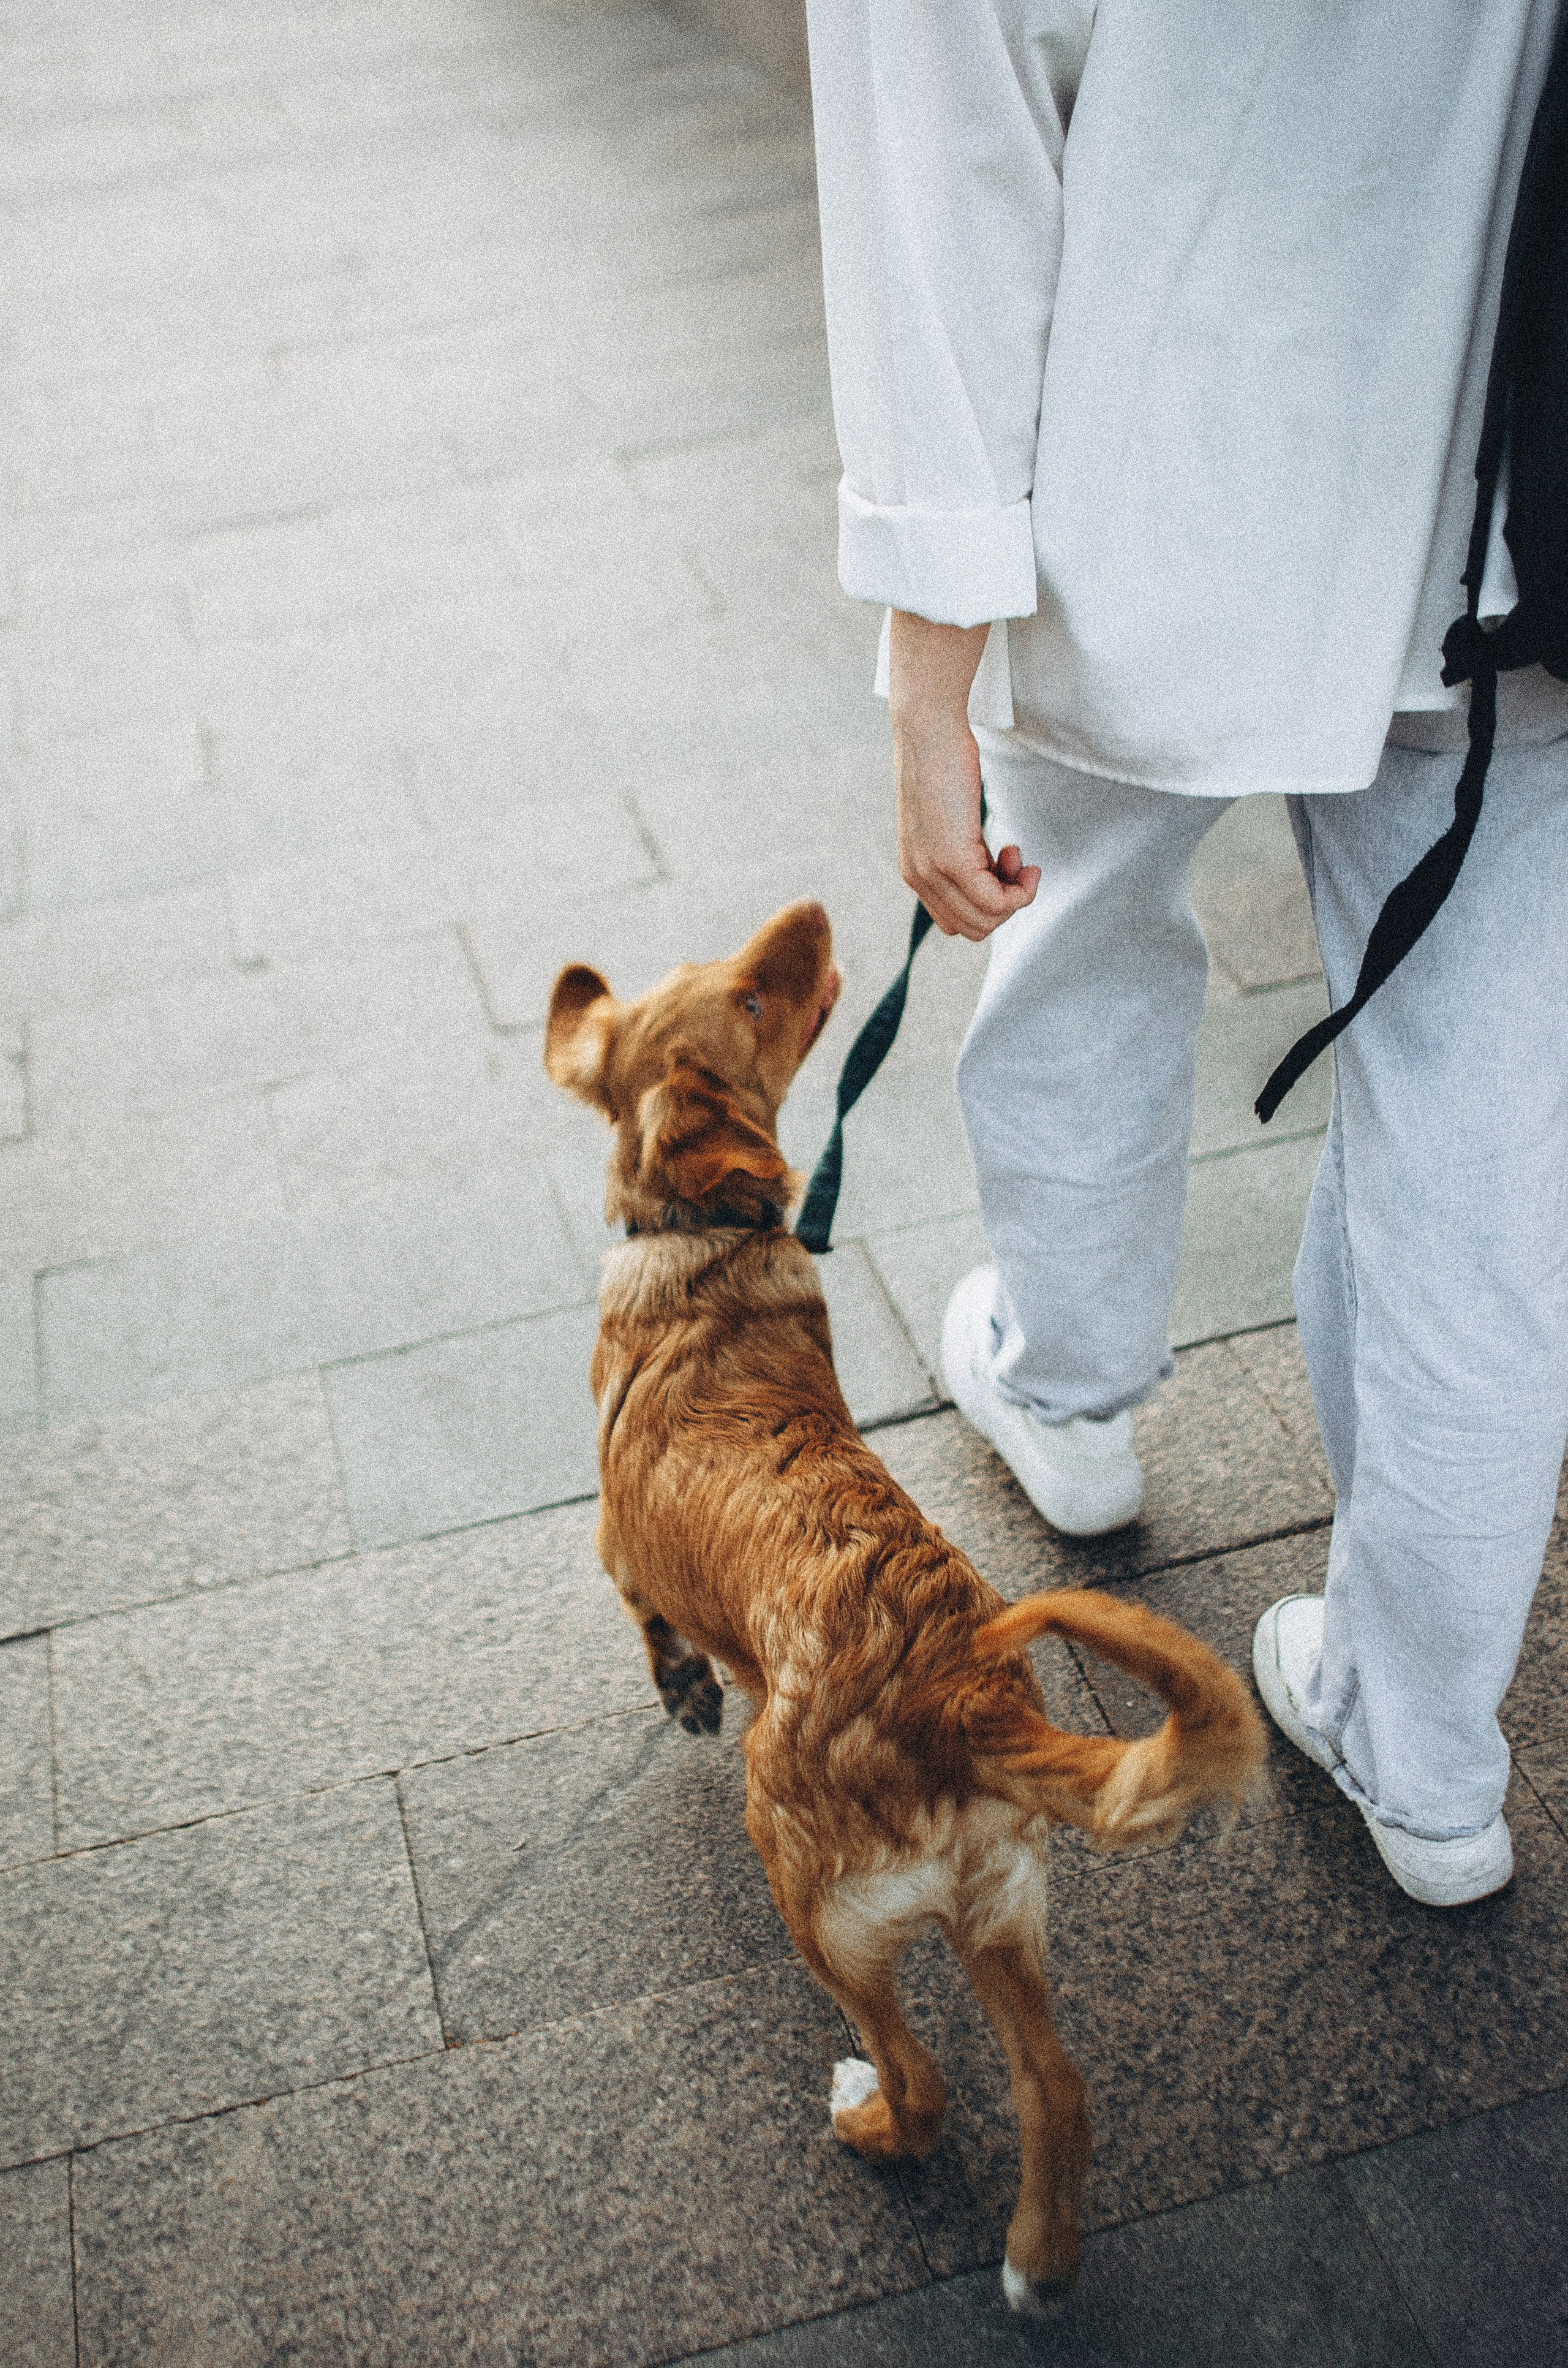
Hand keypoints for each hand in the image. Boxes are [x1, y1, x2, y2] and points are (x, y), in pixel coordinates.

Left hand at [887, 611, 1040, 940]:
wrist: (929, 733)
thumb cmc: (944, 765)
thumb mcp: (950, 818)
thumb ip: (961, 848)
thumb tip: (990, 866)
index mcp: (916, 872)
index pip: (956, 923)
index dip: (988, 905)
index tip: (1002, 864)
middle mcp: (919, 879)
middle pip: (973, 929)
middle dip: (1005, 905)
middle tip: (1015, 861)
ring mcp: (934, 873)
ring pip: (986, 922)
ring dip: (1015, 897)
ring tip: (1017, 856)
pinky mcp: (952, 861)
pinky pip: (995, 903)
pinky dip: (1019, 890)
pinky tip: (1021, 856)